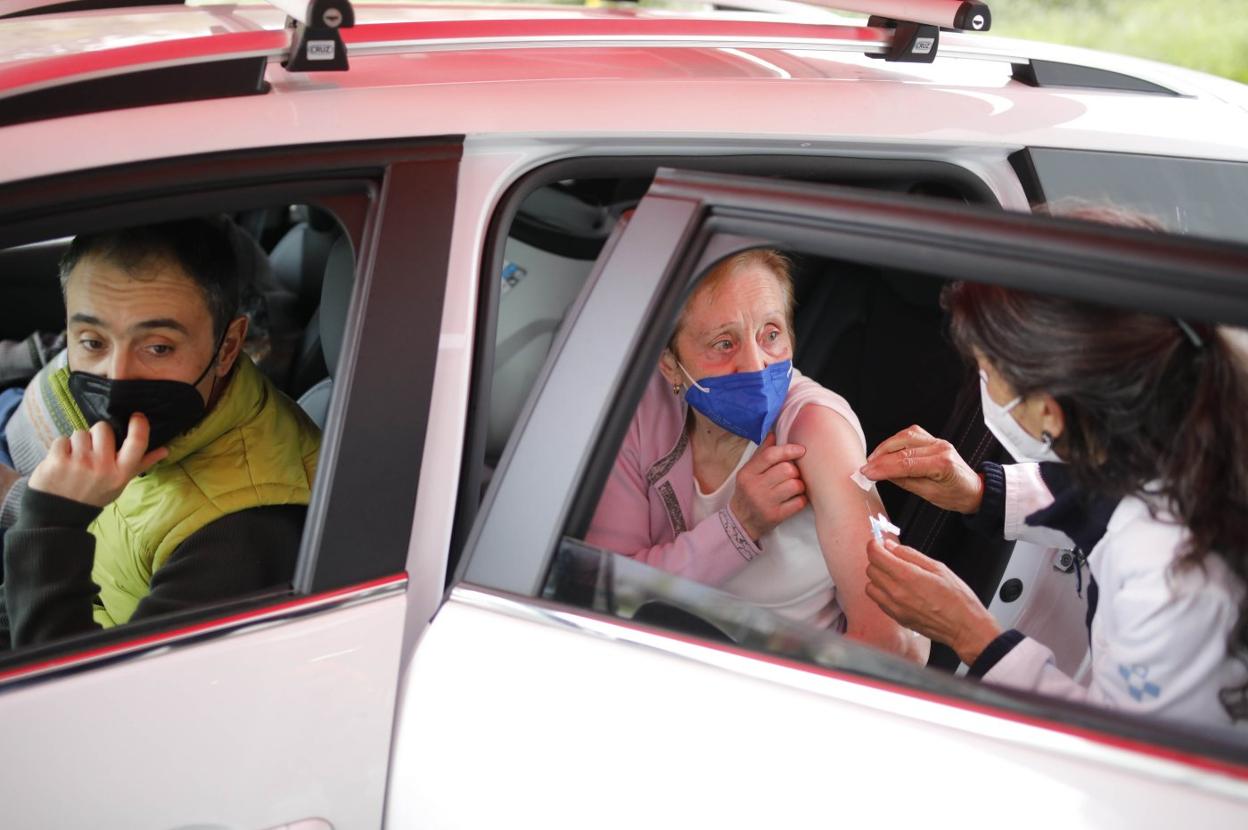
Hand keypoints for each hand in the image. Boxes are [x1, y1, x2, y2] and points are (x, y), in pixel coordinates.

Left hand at [28, 414, 168, 507]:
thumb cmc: (95, 494)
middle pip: (102, 428)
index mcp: (120, 472)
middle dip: (96, 434)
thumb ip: (141, 464)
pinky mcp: (57, 461)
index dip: (139, 425)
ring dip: (77, 442)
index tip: (136, 417)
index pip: (137, 442)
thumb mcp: (120, 483)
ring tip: (76, 458)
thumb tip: (165, 450)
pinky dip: (61, 448)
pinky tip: (62, 461)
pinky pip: (61, 439)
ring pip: (80, 432)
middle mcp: (102, 467)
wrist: (61, 513)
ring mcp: (79, 463)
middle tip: (93, 449)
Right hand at [729, 434, 806, 540]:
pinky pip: (799, 502)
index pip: (770, 455)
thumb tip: (774, 433)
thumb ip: (762, 453)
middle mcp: (755, 487)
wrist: (740, 522)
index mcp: (747, 473)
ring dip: (799, 485)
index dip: (788, 450)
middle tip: (792, 475)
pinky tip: (795, 499)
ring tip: (794, 487)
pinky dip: (801, 499)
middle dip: (795, 471)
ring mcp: (765, 503)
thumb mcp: (748, 472)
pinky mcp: (776, 516)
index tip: (800, 450)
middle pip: (786, 469)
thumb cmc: (747, 492)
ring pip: (795, 485)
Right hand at [860, 425, 983, 513]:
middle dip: (880, 458)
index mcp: (943, 463)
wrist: (973, 490)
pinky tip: (887, 450)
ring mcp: (937, 441)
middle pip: (903, 448)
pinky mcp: (933, 439)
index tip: (867, 472)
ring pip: (905, 436)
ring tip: (873, 460)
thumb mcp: (930, 494)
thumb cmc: (956, 495)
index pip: (906, 463)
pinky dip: (895, 441)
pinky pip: (911, 434)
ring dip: (886, 447)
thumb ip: (906, 481)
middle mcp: (940, 447)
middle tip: (866, 468)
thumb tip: (883, 474)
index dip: (883, 468)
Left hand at [865, 538, 1000, 665]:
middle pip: (870, 569)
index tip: (878, 543)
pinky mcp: (896, 618)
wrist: (964, 627)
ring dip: (878, 578)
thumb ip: (910, 555)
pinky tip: (897, 590)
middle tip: (890, 558)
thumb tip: (890, 546)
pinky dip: (882, 592)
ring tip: (894, 576)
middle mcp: (896, 592)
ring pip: (870, 586)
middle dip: (878, 560)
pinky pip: (878, 601)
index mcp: (907, 576)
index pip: (876, 556)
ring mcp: (894, 607)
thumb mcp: (938, 568)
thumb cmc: (957, 598)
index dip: (875, 546)